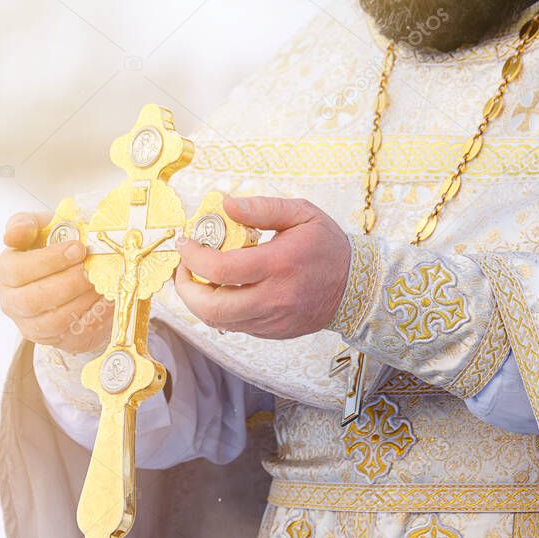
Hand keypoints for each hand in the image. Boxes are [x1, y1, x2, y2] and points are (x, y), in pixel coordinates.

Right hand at [0, 212, 112, 353]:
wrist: (68, 272)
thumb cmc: (52, 246)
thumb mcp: (39, 228)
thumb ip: (24, 224)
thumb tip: (12, 236)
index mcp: (5, 273)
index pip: (18, 271)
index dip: (49, 260)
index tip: (78, 248)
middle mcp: (13, 303)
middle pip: (35, 299)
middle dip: (69, 282)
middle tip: (93, 267)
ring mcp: (33, 326)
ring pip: (56, 320)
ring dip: (83, 300)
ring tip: (102, 281)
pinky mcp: (57, 341)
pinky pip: (75, 335)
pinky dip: (95, 317)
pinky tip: (107, 299)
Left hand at [175, 196, 350, 338]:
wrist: (356, 286)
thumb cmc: (327, 246)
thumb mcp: (302, 214)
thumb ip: (262, 207)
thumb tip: (225, 205)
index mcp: (278, 265)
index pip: (221, 269)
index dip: (193, 257)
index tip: (184, 243)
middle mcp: (273, 298)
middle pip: (212, 307)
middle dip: (185, 288)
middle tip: (183, 269)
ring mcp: (272, 320)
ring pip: (218, 321)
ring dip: (197, 301)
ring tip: (195, 279)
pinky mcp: (271, 332)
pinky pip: (234, 326)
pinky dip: (218, 310)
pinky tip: (220, 291)